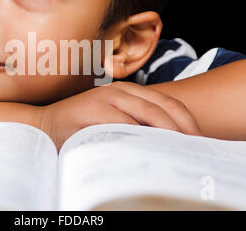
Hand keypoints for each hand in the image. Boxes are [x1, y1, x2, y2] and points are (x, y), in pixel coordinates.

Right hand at [38, 81, 201, 149]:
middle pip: (164, 109)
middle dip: (184, 132)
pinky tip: (150, 155)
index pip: (169, 103)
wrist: (45, 125)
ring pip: (149, 116)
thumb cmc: (81, 125)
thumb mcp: (112, 116)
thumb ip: (136, 121)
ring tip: (179, 155)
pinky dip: (141, 140)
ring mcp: (107, 99)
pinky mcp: (94, 112)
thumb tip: (169, 141)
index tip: (200, 142)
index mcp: (128, 89)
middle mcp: (120, 90)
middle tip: (196, 153)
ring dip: (167, 136)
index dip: (188, 122)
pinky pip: (126, 127)